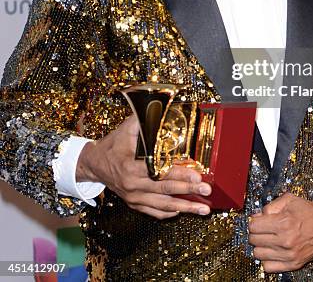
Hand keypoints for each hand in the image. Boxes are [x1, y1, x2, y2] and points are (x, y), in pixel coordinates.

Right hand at [76, 115, 211, 219]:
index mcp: (132, 166)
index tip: (197, 175)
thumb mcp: (126, 129)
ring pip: (163, 206)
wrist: (94, 164)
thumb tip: (162, 109)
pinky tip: (183, 211)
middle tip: (207, 191)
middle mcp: (133, 185)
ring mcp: (133, 197)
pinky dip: (169, 213)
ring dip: (185, 208)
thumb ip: (144, 121)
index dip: (179, 175)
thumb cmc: (113, 145)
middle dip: (189, 192)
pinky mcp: (134, 204)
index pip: (160, 172)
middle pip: (165, 190)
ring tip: (203, 209)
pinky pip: (154, 212)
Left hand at [248, 193, 312, 272]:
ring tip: (267, 239)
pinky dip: (266, 259)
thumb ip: (270, 206)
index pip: (254, 226)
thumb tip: (256, 216)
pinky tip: (272, 250)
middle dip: (255, 232)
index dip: (253, 221)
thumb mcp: (289, 200)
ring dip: (260, 246)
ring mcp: (289, 254)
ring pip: (258, 254)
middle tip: (262, 228)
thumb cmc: (309, 211)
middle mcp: (286, 240)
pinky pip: (268, 267)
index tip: (257, 220)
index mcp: (284, 222)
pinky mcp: (294, 264)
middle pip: (254, 240)